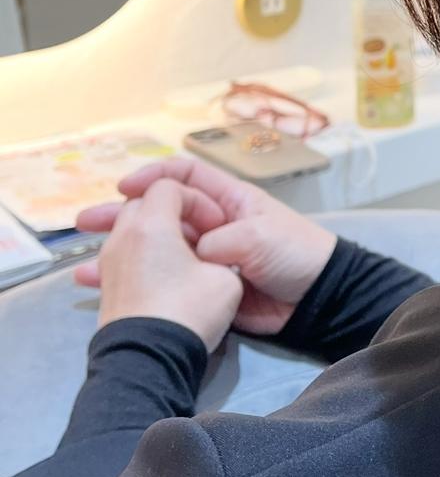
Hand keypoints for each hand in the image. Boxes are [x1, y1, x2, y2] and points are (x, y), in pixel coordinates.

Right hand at [77, 157, 337, 336]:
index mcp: (229, 200)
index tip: (124, 186)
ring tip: (84, 263)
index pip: (185, 178)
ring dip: (121, 254)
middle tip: (86, 223)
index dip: (154, 177)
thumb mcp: (259, 237)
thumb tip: (191, 250)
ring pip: (157, 250)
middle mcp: (212, 224)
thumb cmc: (295, 253)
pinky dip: (138, 284)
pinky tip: (109, 291)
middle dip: (124, 216)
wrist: (317, 299)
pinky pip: (166, 280)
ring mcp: (206, 256)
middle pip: (161, 214)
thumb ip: (221, 239)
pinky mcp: (203, 286)